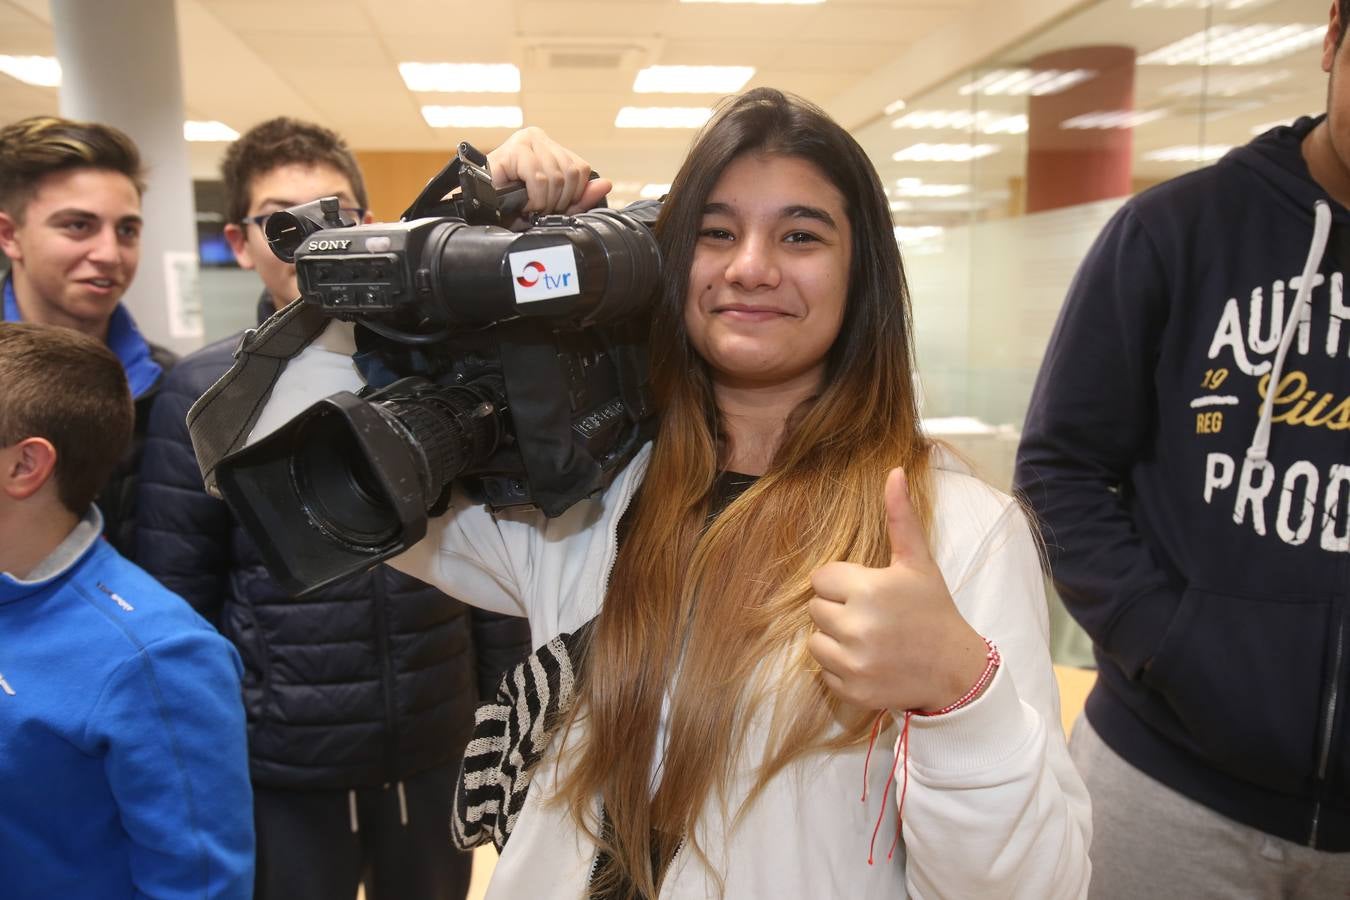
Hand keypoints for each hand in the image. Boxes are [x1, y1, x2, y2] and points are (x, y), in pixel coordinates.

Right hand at [485, 126, 611, 216]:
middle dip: (558, 201)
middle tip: (539, 209)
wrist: (480, 209)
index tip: (553, 207)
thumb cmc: (511, 206)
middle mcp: (538, 137)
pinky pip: (540, 178)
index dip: (572, 196)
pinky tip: (524, 203)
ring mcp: (525, 141)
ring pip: (558, 177)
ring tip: (529, 207)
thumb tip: (607, 184)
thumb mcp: (553, 204)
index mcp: (550, 146)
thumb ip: (581, 197)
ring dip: (545, 202)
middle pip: (572, 173)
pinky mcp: (513, 149)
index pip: (581, 169)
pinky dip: (535, 198)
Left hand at [808, 468, 987, 712]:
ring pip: (814, 641)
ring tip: (869, 638)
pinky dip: (841, 669)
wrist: (955, 669)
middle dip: (838, 609)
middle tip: (871, 615)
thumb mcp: (918, 562)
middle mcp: (857, 626)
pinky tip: (870, 662)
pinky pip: (824, 672)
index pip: (821, 578)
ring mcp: (853, 662)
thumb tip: (893, 471)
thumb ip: (900, 517)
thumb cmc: (933, 609)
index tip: (868, 591)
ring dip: (835, 639)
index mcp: (869, 589)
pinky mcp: (851, 690)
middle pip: (815, 609)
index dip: (843, 582)